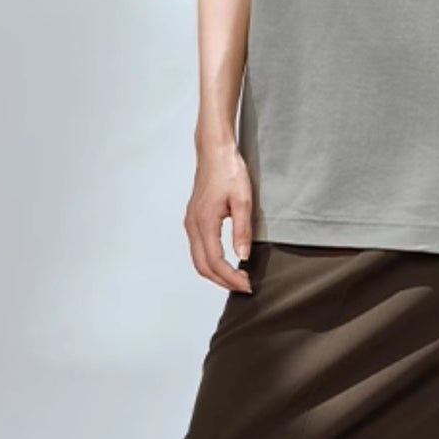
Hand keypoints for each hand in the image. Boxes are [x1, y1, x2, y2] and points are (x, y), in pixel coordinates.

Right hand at [185, 142, 254, 290]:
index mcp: (204, 222)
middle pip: (202, 266)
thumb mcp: (243, 200)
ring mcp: (191, 222)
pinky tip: (226, 262)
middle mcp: (193, 225)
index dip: (231, 277)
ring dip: (216, 273)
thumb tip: (243, 256)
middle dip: (223, 281)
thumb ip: (242, 230)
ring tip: (237, 278)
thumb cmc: (228, 170)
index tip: (247, 284)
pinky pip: (198, 249)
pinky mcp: (194, 219)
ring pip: (198, 259)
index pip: (215, 261)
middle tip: (244, 286)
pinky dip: (211, 262)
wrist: (215, 151)